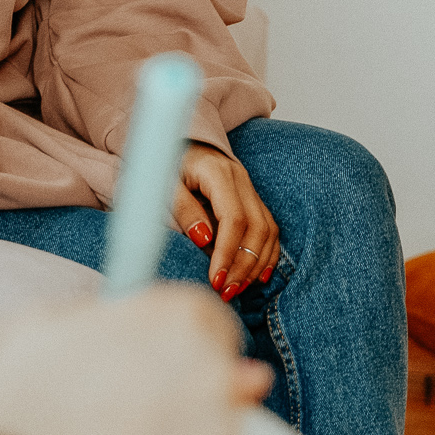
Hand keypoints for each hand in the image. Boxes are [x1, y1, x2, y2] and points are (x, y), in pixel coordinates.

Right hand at [0, 287, 271, 434]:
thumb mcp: (47, 327)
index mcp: (174, 320)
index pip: (210, 319)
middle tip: (122, 412)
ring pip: (211, 433)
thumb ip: (115, 317)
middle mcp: (209, 375)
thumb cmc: (15, 407)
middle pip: (216, 374)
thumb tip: (178, 336)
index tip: (151, 360)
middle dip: (179, 388)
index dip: (176, 340)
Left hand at [172, 142, 280, 300]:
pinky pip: (269, 229)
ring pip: (267, 231)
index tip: (216, 280)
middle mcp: (241, 179)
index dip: (228, 253)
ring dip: (256, 265)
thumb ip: (183, 209)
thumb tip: (204, 240)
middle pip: (256, 228)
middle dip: (244, 265)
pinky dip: (267, 255)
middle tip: (227, 292)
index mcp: (219, 173)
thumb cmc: (167, 165)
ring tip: (238, 290)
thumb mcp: (165, 184)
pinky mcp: (252, 199)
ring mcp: (250, 188)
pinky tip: (258, 277)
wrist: (177, 142)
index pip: (234, 219)